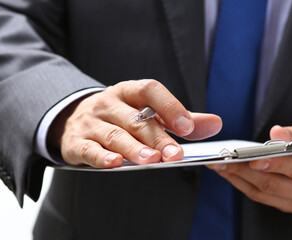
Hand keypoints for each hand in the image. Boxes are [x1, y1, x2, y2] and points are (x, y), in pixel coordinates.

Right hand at [48, 79, 221, 167]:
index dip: (169, 106)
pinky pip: (89, 149)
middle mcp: (108, 103)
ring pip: (114, 135)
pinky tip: (116, 163)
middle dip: (156, 138)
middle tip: (175, 154)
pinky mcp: (76, 142)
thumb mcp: (146, 110)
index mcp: (128, 92)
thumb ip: (180, 117)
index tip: (187, 126)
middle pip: (135, 120)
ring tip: (151, 161)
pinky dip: (102, 157)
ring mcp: (91, 122)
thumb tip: (216, 123)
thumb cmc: (119, 115)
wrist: (74, 117)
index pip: (149, 90)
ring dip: (133, 148)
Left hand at [208, 115, 291, 212]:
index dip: (273, 163)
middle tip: (222, 159)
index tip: (251, 157)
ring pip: (263, 193)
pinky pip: (261, 197)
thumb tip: (278, 134)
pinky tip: (228, 171)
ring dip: (237, 178)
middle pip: (274, 184)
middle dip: (243, 171)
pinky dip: (242, 184)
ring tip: (218, 164)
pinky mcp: (288, 205)